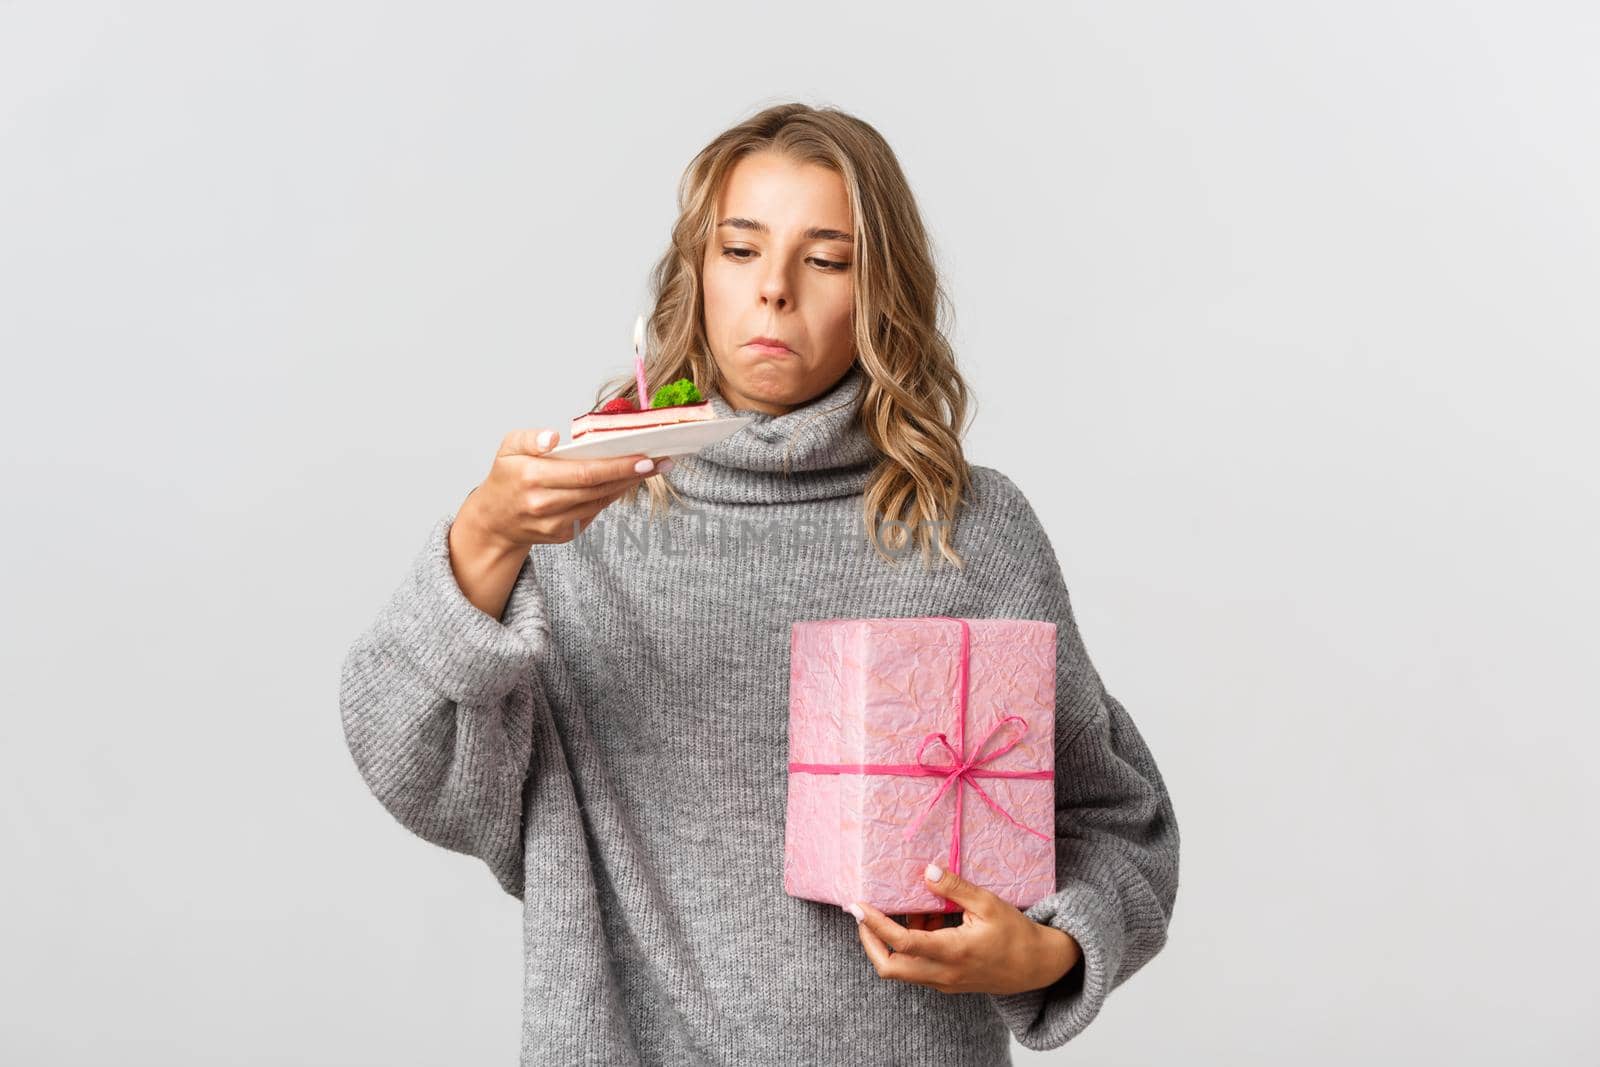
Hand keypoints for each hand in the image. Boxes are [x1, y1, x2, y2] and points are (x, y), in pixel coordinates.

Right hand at [463, 427, 671, 549]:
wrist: (495, 521)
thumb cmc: (506, 477)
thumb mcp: (507, 448)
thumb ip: (529, 438)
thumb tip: (553, 437)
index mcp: (532, 478)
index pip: (585, 472)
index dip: (618, 466)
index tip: (645, 457)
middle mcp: (544, 504)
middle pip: (599, 488)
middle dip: (633, 474)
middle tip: (661, 460)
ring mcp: (555, 524)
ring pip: (600, 501)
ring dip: (627, 485)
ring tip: (651, 467)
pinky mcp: (564, 534)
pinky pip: (594, 512)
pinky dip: (611, 496)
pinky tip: (626, 481)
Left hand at [846, 863, 1081, 995]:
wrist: (1037, 967)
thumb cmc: (1015, 933)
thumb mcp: (989, 903)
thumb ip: (956, 888)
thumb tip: (928, 871)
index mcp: (953, 952)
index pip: (902, 943)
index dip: (874, 925)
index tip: (857, 906)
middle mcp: (943, 973)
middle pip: (889, 968)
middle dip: (869, 942)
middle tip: (863, 916)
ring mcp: (944, 982)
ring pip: (901, 970)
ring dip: (892, 942)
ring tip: (911, 908)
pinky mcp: (947, 982)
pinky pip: (917, 968)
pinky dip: (911, 946)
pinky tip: (928, 920)